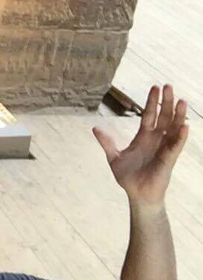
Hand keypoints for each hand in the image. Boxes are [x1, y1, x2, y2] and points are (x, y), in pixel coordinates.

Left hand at [93, 85, 188, 207]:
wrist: (136, 194)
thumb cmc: (128, 176)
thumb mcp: (114, 157)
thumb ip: (107, 142)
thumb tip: (95, 128)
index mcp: (144, 137)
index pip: (149, 115)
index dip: (152, 102)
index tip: (156, 87)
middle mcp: (156, 140)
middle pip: (163, 117)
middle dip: (165, 102)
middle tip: (168, 85)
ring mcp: (163, 149)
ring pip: (173, 128)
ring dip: (178, 115)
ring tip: (181, 100)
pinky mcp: (168, 160)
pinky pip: (175, 146)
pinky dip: (180, 137)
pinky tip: (184, 126)